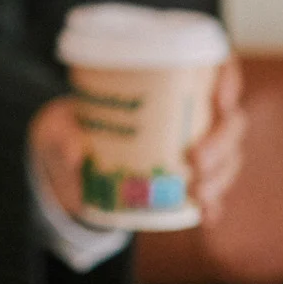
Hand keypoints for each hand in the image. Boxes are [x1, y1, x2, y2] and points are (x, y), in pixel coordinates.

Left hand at [29, 60, 248, 222]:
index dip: (226, 78)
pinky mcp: (187, 181)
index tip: (220, 101)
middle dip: (221, 141)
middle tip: (196, 159)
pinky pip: (212, 192)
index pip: (210, 68)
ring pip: (227, 156)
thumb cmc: (64, 130)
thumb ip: (61, 133)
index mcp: (158, 83)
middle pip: (228, 120)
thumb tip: (76, 151)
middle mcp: (183, 113)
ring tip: (199, 192)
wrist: (64, 170)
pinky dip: (213, 205)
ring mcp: (191, 147)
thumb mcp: (54, 126)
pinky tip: (206, 215)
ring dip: (221, 175)